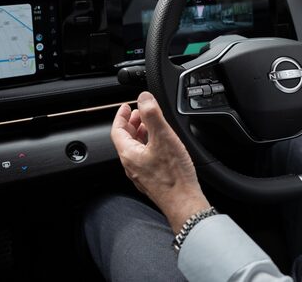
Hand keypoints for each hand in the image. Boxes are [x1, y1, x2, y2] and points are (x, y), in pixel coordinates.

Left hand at [111, 92, 209, 232]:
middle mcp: (131, 165)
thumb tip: (143, 98)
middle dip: (131, 123)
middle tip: (139, 113)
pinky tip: (161, 145)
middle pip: (125, 139)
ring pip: (135, 149)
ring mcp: (141, 174)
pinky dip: (148, 145)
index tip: (127, 106)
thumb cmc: (174, 176)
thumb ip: (152, 115)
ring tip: (150, 125)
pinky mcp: (151, 179)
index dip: (121, 116)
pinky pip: (144, 157)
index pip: (117, 130)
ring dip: (140, 134)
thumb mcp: (163, 137)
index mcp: (129, 154)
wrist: (184, 202)